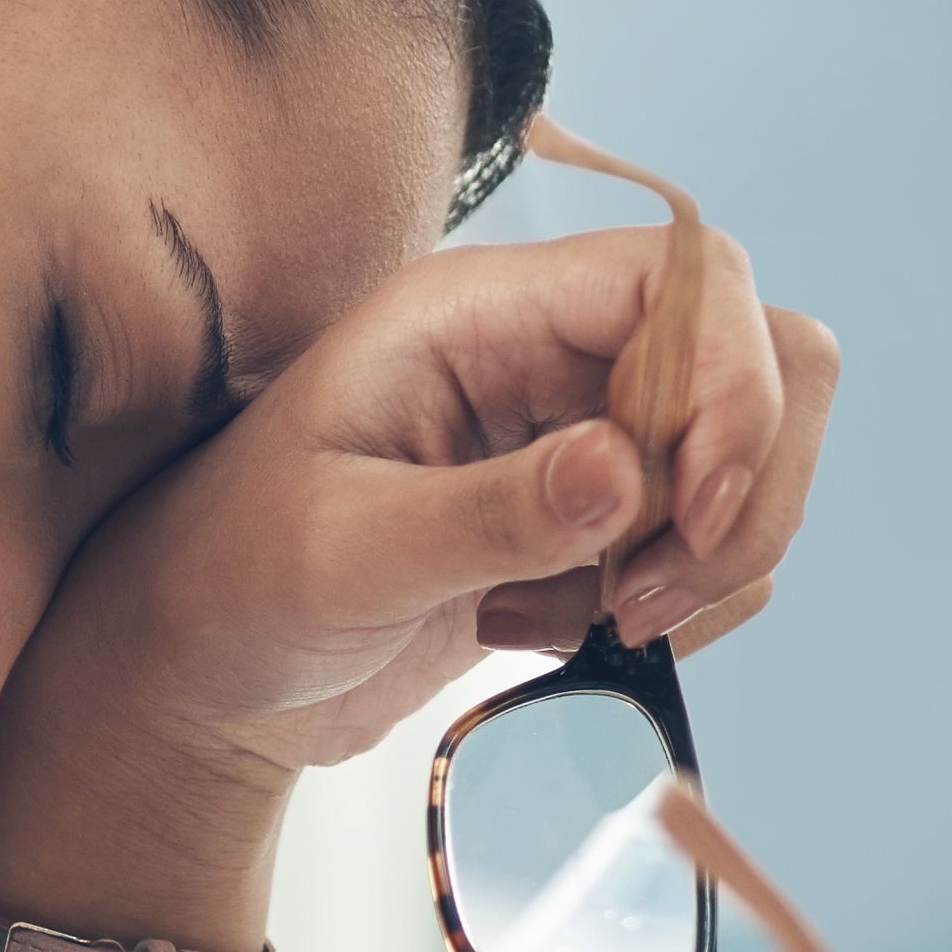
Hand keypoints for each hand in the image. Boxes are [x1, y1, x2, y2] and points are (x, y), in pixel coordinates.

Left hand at [15, 209, 836, 803]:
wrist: (197, 674)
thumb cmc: (232, 586)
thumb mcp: (340, 555)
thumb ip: (483, 515)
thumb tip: (625, 469)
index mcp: (479, 312)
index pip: (689, 277)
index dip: (730, 381)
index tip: (691, 511)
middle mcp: (544, 352)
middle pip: (754, 356)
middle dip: (743, 483)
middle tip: (647, 591)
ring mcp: (577, 435)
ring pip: (747, 456)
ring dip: (713, 557)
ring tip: (601, 620)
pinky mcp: (592, 520)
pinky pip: (710, 540)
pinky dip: (682, 601)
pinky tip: (568, 632)